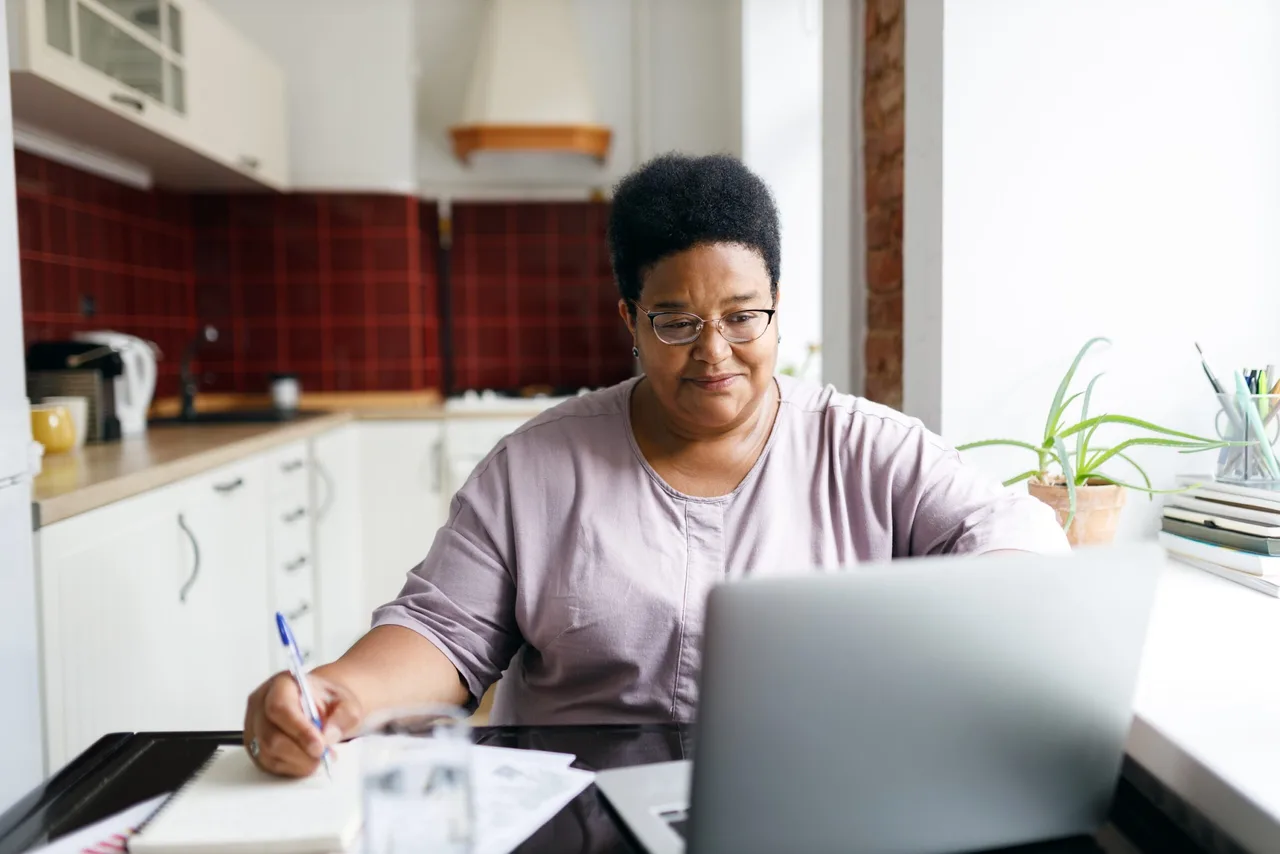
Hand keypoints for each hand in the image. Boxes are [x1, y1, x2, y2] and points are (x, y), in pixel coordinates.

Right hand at [243, 669, 362, 776]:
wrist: (322, 706)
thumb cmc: (329, 702)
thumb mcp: (348, 703)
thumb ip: (343, 717)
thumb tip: (328, 735)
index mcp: (282, 684)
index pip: (280, 707)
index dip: (299, 730)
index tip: (319, 746)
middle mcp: (261, 704)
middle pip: (270, 736)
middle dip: (300, 752)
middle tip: (323, 755)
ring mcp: (254, 727)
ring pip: (268, 754)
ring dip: (297, 762)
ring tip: (319, 758)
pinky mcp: (255, 747)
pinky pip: (268, 764)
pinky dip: (290, 768)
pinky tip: (306, 761)